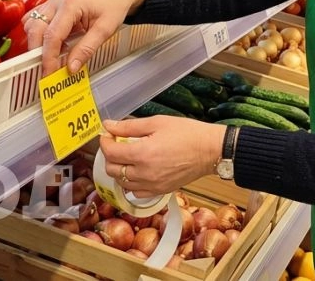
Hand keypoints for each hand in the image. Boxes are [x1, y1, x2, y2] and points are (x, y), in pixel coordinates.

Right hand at [26, 0, 147, 74]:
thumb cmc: (114, 6)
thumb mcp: (105, 30)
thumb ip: (87, 49)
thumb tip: (71, 68)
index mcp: (71, 5)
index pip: (52, 36)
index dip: (48, 58)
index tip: (49, 74)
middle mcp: (57, 1)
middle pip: (36, 30)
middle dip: (37, 53)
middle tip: (47, 70)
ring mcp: (52, 1)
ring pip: (32, 24)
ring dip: (37, 43)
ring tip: (52, 57)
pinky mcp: (52, 5)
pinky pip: (35, 19)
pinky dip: (37, 34)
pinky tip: (51, 43)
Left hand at [99, 117, 226, 198]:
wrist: (210, 150)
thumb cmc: (187, 133)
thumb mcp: (157, 122)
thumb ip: (129, 126)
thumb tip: (108, 126)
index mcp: (142, 154)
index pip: (110, 152)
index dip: (105, 142)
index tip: (108, 134)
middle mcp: (144, 173)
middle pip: (113, 170)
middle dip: (110, 156)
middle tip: (117, 144)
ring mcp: (152, 185)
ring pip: (122, 183)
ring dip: (120, 170)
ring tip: (128, 157)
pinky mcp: (160, 191)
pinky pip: (136, 193)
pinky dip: (131, 184)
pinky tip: (137, 172)